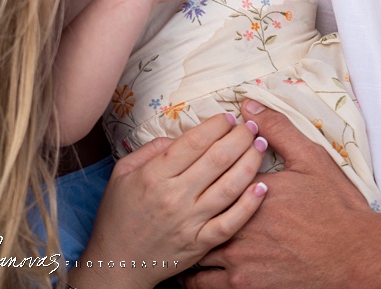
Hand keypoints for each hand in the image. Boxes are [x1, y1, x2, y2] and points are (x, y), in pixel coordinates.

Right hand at [74, 113, 267, 288]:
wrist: (117, 264)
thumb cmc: (120, 215)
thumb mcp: (122, 173)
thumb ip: (152, 149)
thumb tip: (184, 135)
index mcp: (154, 176)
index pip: (194, 142)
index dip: (217, 125)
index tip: (228, 117)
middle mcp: (174, 197)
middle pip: (218, 159)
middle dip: (240, 137)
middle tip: (251, 127)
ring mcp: (189, 222)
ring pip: (230, 187)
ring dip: (251, 162)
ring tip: (261, 146)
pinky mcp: (200, 243)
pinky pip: (231, 222)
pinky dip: (250, 205)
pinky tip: (263, 187)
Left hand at [185, 99, 373, 288]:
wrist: (352, 254)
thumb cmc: (335, 207)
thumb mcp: (311, 158)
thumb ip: (278, 129)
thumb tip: (249, 105)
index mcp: (250, 191)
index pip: (212, 176)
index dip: (205, 174)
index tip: (202, 174)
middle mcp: (238, 224)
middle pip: (197, 214)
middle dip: (190, 210)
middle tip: (181, 206)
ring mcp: (237, 259)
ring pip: (194, 252)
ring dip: (189, 245)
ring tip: (185, 238)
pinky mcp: (241, 285)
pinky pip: (200, 284)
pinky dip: (193, 276)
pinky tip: (195, 269)